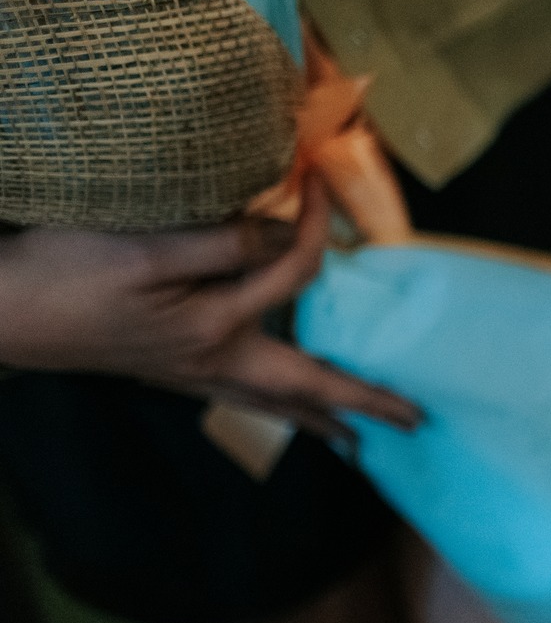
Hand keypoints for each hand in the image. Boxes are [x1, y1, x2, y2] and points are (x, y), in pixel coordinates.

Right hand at [0, 183, 420, 441]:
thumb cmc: (60, 276)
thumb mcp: (146, 248)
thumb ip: (225, 243)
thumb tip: (287, 235)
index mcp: (214, 330)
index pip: (295, 274)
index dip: (317, 225)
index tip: (321, 179)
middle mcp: (210, 363)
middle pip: (306, 388)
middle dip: (363, 403)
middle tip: (418, 422)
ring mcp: (186, 372)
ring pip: (270, 403)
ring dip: (318, 418)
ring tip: (358, 443)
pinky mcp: (164, 367)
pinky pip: (239, 396)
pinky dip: (270, 407)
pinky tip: (273, 407)